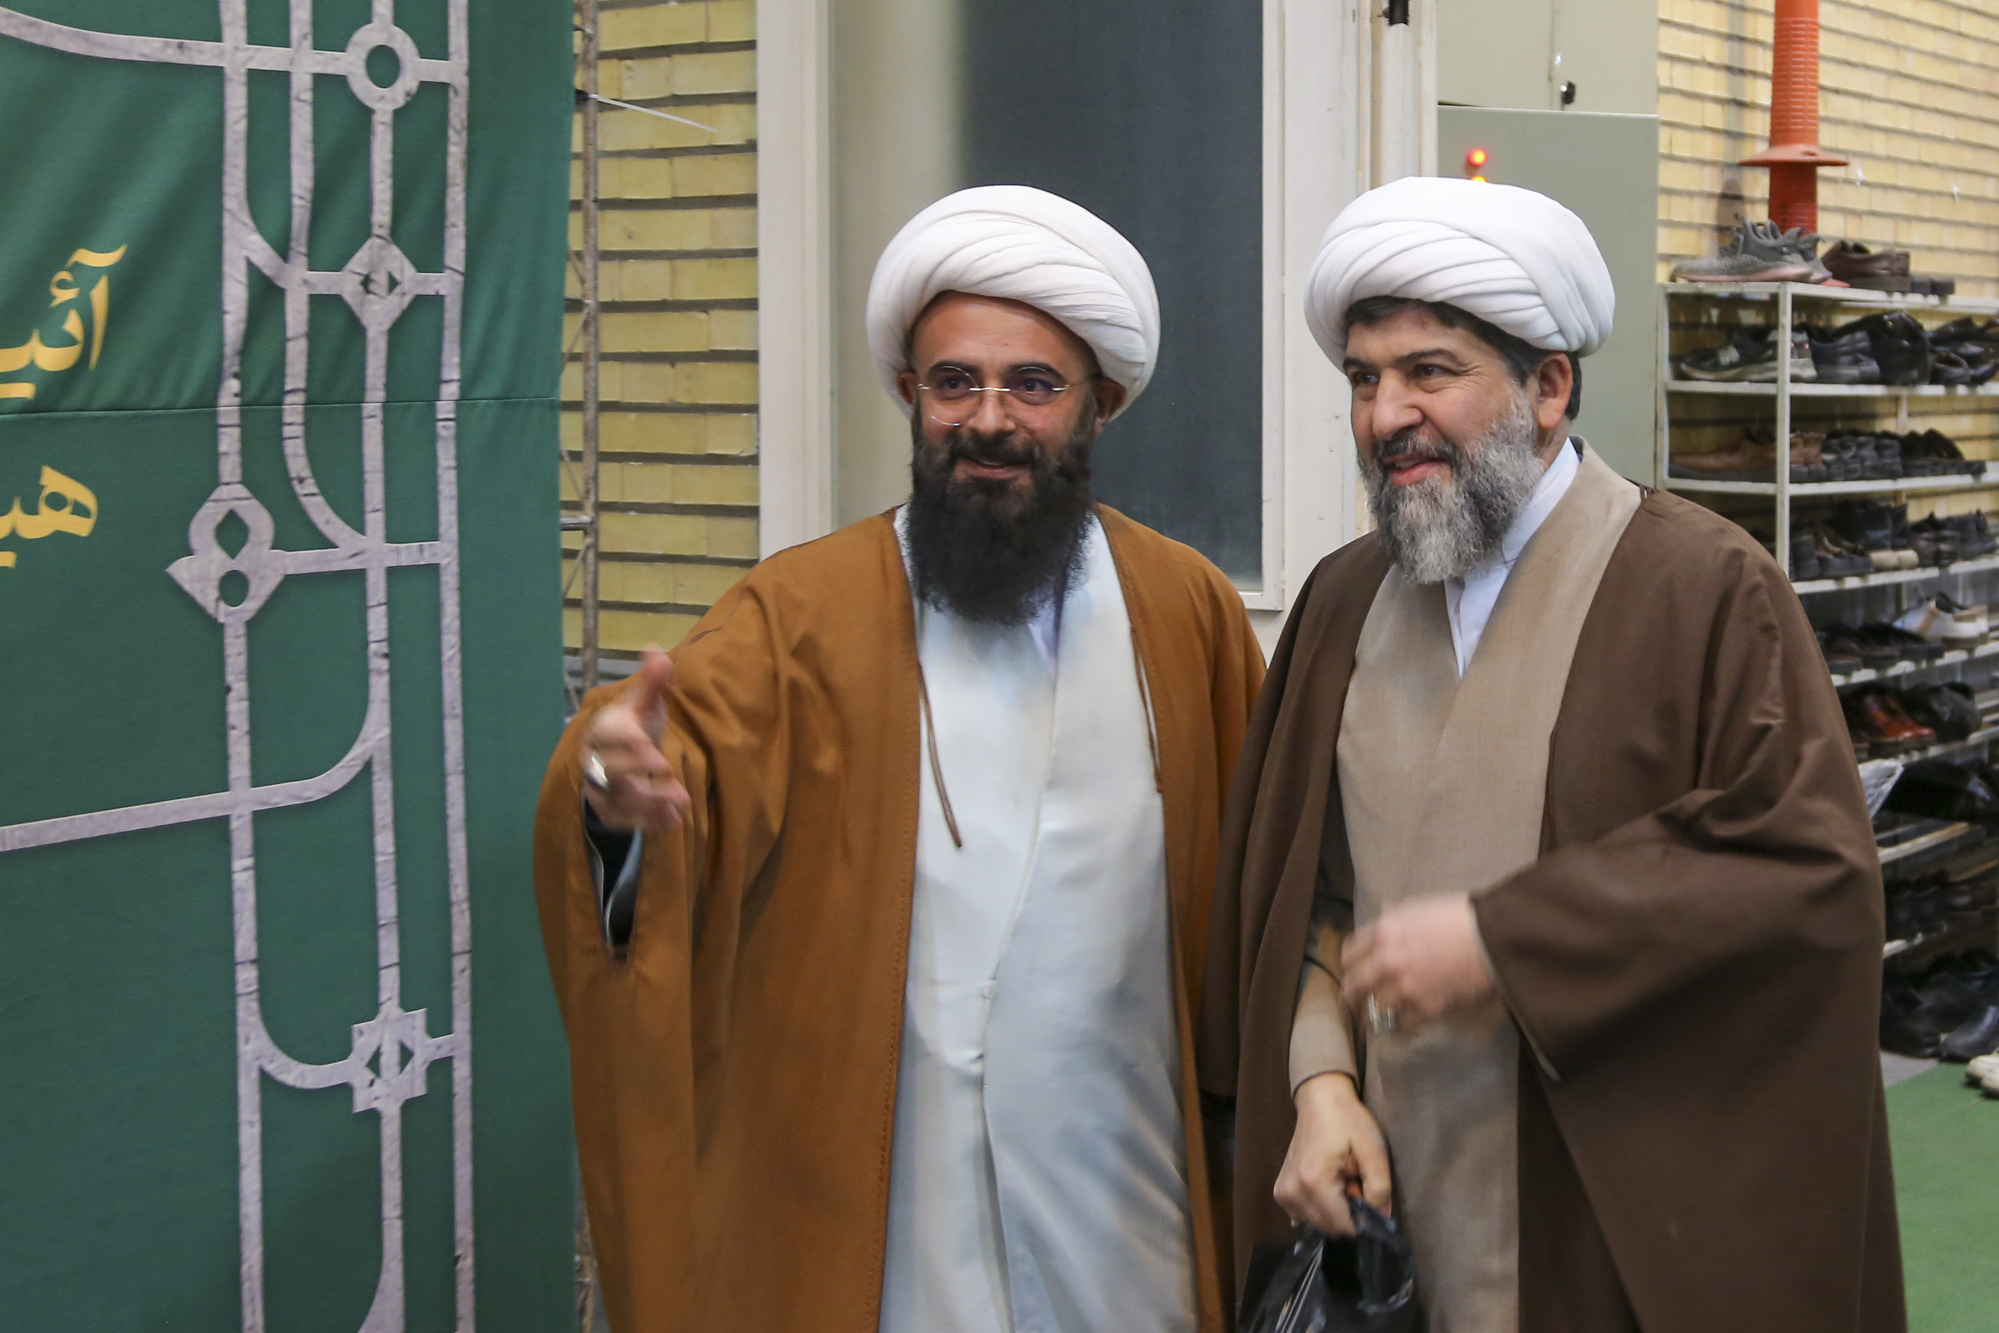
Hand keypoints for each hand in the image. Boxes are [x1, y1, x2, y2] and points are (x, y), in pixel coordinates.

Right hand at [581, 645, 691, 831]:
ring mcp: (599, 789)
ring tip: (681, 801)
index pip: (607, 736)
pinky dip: (648, 822)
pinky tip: (673, 821)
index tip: (649, 747)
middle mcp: (594, 761)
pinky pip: (625, 821)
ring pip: (619, 798)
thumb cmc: (635, 727)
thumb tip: (654, 649)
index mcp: (601, 730)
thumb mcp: (644, 704)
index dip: (626, 742)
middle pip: (611, 770)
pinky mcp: (609, 812)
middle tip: (668, 772)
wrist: (618, 760)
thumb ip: (652, 681)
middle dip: (639, 772)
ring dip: (649, 801)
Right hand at [1274, 1073, 1391, 1237]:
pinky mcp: (1281, 1194)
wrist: (1319, 1100)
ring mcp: (1283, 1195)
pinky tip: (1327, 1185)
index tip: (1369, 1197)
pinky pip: (1306, 1217)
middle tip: (1355, 1183)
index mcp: (1314, 1183)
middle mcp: (1292, 1193)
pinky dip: (1322, 1208)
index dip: (1364, 1220)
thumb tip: (1382, 1220)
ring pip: (1319, 1225)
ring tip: (1342, 1181)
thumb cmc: (1348, 1121)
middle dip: (1349, 1215)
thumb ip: (1380, 1189)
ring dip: (1335, 1212)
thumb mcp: (1373, 1150)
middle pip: (1331, 1229)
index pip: (1344, 1227)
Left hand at [1342, 893, 1493, 1028]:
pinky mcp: (1424, 1010)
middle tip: (1355, 1001)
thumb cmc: (1462, 916)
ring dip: (1375, 1013)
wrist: (1493, 940)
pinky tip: (1403, 1021)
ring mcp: (1403, 988)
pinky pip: (1401, 1024)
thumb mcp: (1421, 906)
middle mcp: (1386, 962)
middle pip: (1352, 986)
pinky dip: (1401, 1024)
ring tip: (1377, 1016)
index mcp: (1383, 932)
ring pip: (1374, 1009)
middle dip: (1352, 995)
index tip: (1354, 971)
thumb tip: (1385, 914)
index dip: (1350, 965)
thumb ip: (1397, 915)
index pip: (1348, 955)